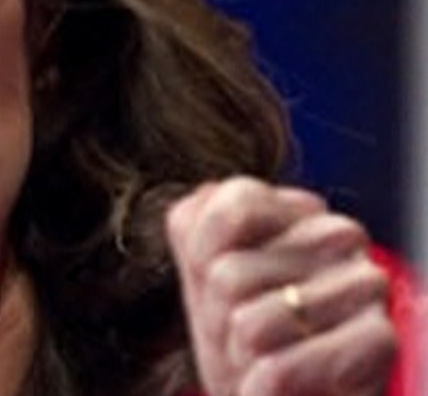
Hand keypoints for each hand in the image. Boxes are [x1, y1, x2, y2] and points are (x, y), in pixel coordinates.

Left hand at [167, 177, 396, 395]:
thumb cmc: (241, 341)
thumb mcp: (202, 280)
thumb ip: (195, 232)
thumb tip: (208, 197)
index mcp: (294, 210)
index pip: (230, 208)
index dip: (202, 263)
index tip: (222, 291)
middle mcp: (337, 234)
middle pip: (227, 276)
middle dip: (219, 320)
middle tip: (244, 337)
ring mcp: (365, 283)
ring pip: (250, 325)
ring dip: (241, 357)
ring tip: (265, 358)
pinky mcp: (379, 339)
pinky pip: (279, 371)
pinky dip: (259, 390)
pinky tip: (279, 386)